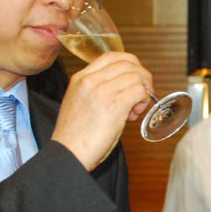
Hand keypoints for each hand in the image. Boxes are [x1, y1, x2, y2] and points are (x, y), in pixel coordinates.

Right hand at [51, 51, 152, 170]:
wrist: (67, 155)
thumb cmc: (75, 137)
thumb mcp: (81, 104)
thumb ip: (98, 91)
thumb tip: (125, 89)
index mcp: (80, 78)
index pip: (112, 56)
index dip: (130, 66)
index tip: (134, 81)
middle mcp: (90, 79)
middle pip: (128, 62)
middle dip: (141, 77)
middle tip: (141, 95)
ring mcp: (102, 90)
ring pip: (136, 76)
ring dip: (142, 92)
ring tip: (134, 110)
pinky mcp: (114, 104)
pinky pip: (139, 91)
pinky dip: (143, 101)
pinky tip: (133, 115)